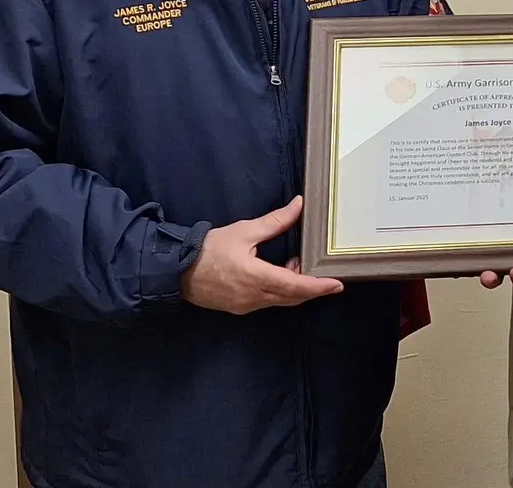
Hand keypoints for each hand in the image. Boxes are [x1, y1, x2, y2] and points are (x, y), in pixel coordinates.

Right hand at [181, 196, 343, 314]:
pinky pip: (267, 301)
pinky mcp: (239, 307)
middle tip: (328, 277)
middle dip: (313, 288)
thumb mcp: (243, 231)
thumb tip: (298, 205)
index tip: (337, 284)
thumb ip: (275, 221)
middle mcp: (254, 297)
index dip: (318, 286)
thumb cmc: (208, 249)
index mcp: (256, 278)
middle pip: (293, 297)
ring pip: (281, 301)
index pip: (296, 286)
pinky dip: (280, 291)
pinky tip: (280, 274)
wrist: (175, 270)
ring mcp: (246, 305)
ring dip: (295, 287)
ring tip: (298, 265)